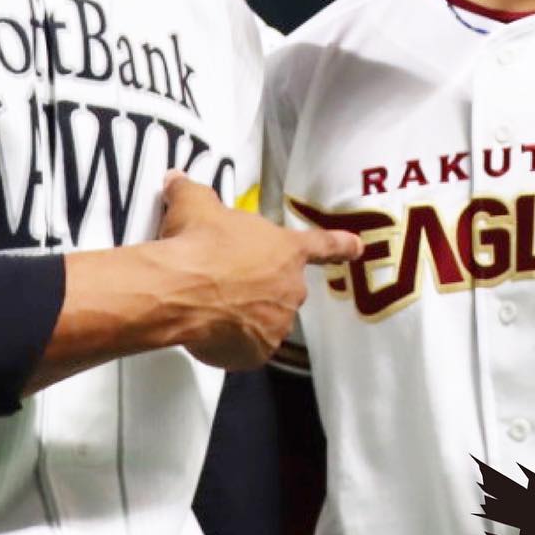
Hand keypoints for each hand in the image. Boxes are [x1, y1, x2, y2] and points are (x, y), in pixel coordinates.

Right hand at [159, 172, 360, 369]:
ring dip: (246, 314)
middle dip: (259, 284)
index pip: (322, 244)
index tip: (358, 247)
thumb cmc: (198, 242)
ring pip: (265, 318)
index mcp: (285, 249)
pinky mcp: (257, 354)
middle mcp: (291, 287)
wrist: (181, 289)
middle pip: (283, 286)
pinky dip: (231, 342)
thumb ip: (190, 191)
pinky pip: (247, 348)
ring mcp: (277, 324)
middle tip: (225, 278)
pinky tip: (207, 328)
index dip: (340, 245)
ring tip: (212, 304)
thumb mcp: (194, 204)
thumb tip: (176, 180)